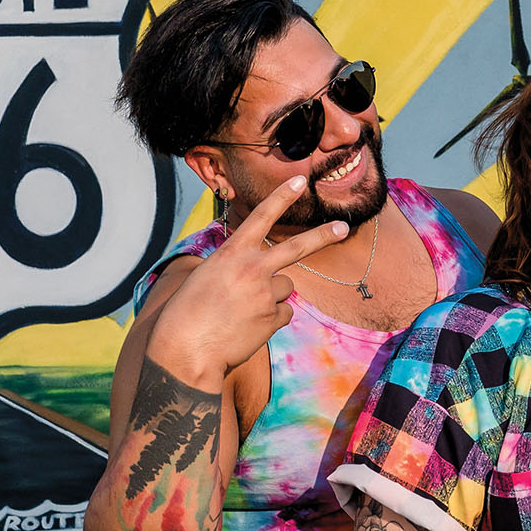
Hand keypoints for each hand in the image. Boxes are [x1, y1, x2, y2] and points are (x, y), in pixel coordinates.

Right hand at [142, 176, 350, 388]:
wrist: (187, 349)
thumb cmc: (187, 312)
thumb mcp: (206, 276)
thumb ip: (237, 268)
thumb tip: (263, 276)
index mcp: (232, 253)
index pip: (262, 216)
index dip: (282, 197)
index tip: (301, 181)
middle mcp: (253, 268)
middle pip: (298, 247)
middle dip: (324, 235)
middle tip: (344, 226)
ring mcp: (266, 294)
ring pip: (285, 288)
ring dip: (271, 296)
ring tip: (243, 311)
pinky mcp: (273, 318)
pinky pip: (282, 313)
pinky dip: (270, 320)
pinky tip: (248, 327)